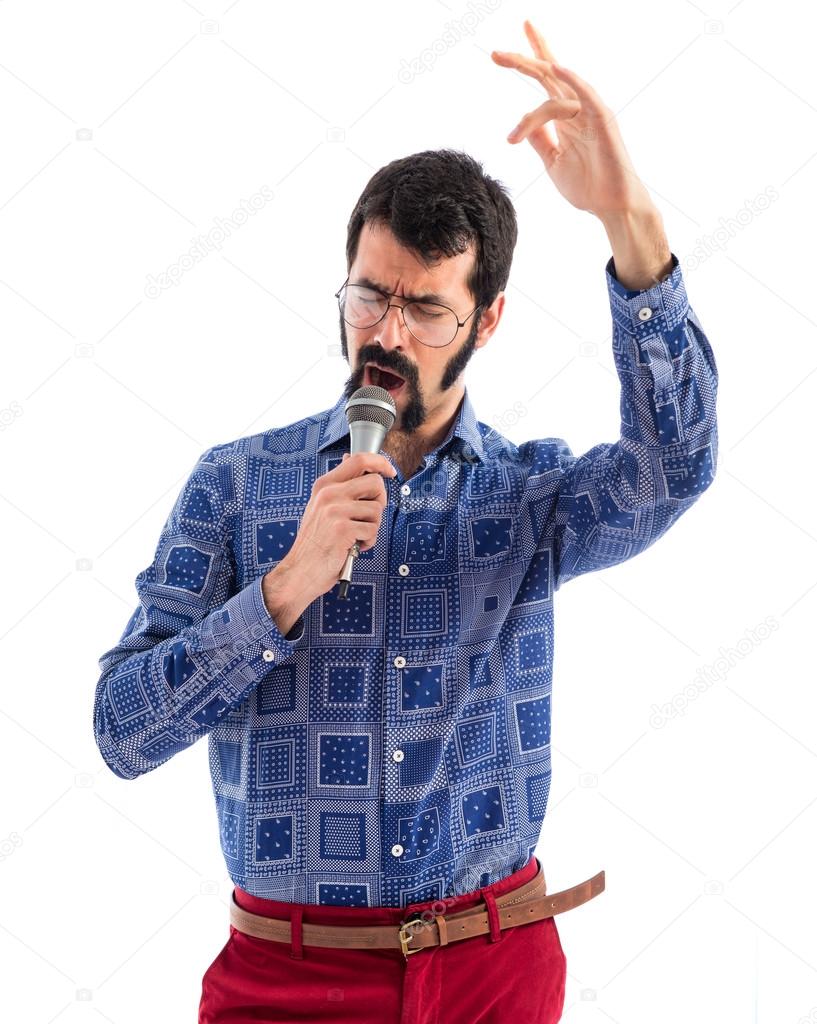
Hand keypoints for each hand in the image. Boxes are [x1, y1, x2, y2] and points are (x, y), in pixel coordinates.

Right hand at [279, 451, 396, 601]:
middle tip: (368, 517)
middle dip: (380, 501)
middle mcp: (329, 494)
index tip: (389, 471)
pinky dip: (368, 541)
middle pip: (375, 482)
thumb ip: (339, 485)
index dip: (380, 463)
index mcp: (324, 485)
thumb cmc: (315, 542)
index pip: (359, 459)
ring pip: (377, 509)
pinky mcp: (343, 529)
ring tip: (356, 535)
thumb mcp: (321, 506)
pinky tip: (354, 546)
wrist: (301, 569)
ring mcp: (335, 510)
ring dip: (373, 526)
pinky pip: (373, 529)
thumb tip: (350, 460)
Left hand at [491, 20, 652, 217]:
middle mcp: (576, 109)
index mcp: (564, 117)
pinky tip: (556, 68)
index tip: (495, 58)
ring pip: (557, 86)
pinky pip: (587, 96)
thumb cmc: (588, 186)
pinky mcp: (603, 121)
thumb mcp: (553, 162)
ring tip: (507, 62)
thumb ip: (540, 141)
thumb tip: (523, 120)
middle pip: (548, 75)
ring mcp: (589, 113)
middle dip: (523, 60)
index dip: (525, 63)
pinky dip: (573, 81)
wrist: (610, 206)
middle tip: (494, 53)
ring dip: (533, 71)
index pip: (543, 82)